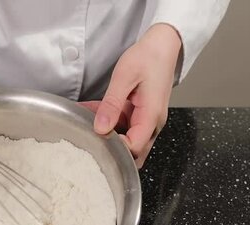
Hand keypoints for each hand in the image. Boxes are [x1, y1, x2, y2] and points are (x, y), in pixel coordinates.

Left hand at [82, 24, 180, 167]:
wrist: (162, 46)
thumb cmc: (148, 57)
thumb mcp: (124, 77)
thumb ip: (111, 104)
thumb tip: (100, 129)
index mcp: (151, 116)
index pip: (134, 148)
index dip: (115, 149)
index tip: (96, 139)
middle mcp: (153, 124)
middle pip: (134, 153)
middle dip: (112, 150)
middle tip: (89, 139)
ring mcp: (148, 121)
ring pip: (128, 141)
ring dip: (108, 135)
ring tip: (86, 122)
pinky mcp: (142, 116)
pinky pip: (126, 128)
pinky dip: (110, 124)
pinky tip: (93, 113)